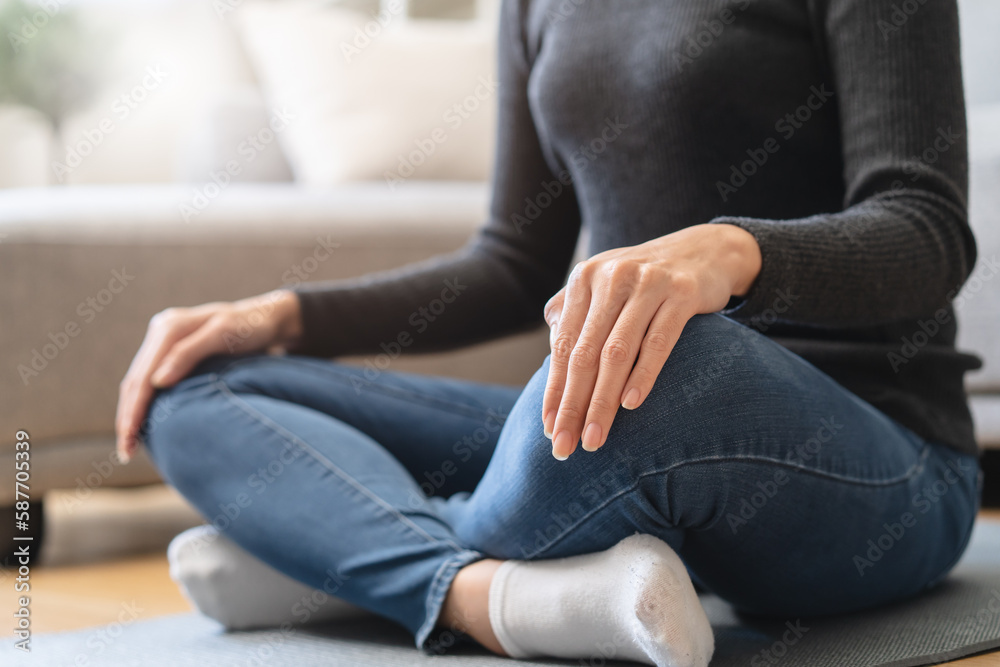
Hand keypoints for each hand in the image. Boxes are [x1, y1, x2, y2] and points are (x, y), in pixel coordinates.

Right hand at [115, 290, 301, 462]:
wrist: (267, 319)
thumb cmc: (251, 327)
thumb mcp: (225, 335)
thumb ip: (190, 354)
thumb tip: (156, 382)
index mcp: (169, 327)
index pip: (142, 376)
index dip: (133, 410)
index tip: (130, 440)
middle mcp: (161, 331)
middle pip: (135, 380)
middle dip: (127, 417)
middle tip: (126, 452)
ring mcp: (164, 341)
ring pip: (138, 382)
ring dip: (131, 413)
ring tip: (131, 445)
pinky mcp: (172, 351)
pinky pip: (150, 380)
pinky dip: (144, 403)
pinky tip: (145, 424)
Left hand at [542, 224, 760, 458]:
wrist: (705, 250)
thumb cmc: (645, 282)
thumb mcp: (605, 288)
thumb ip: (575, 316)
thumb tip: (552, 365)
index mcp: (585, 279)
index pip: (564, 345)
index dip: (554, 390)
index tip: (548, 429)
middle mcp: (612, 277)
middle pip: (585, 353)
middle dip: (572, 405)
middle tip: (564, 446)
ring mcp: (647, 283)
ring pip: (617, 352)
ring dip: (603, 401)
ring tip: (595, 438)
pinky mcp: (682, 293)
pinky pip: (658, 342)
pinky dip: (643, 375)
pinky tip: (631, 405)